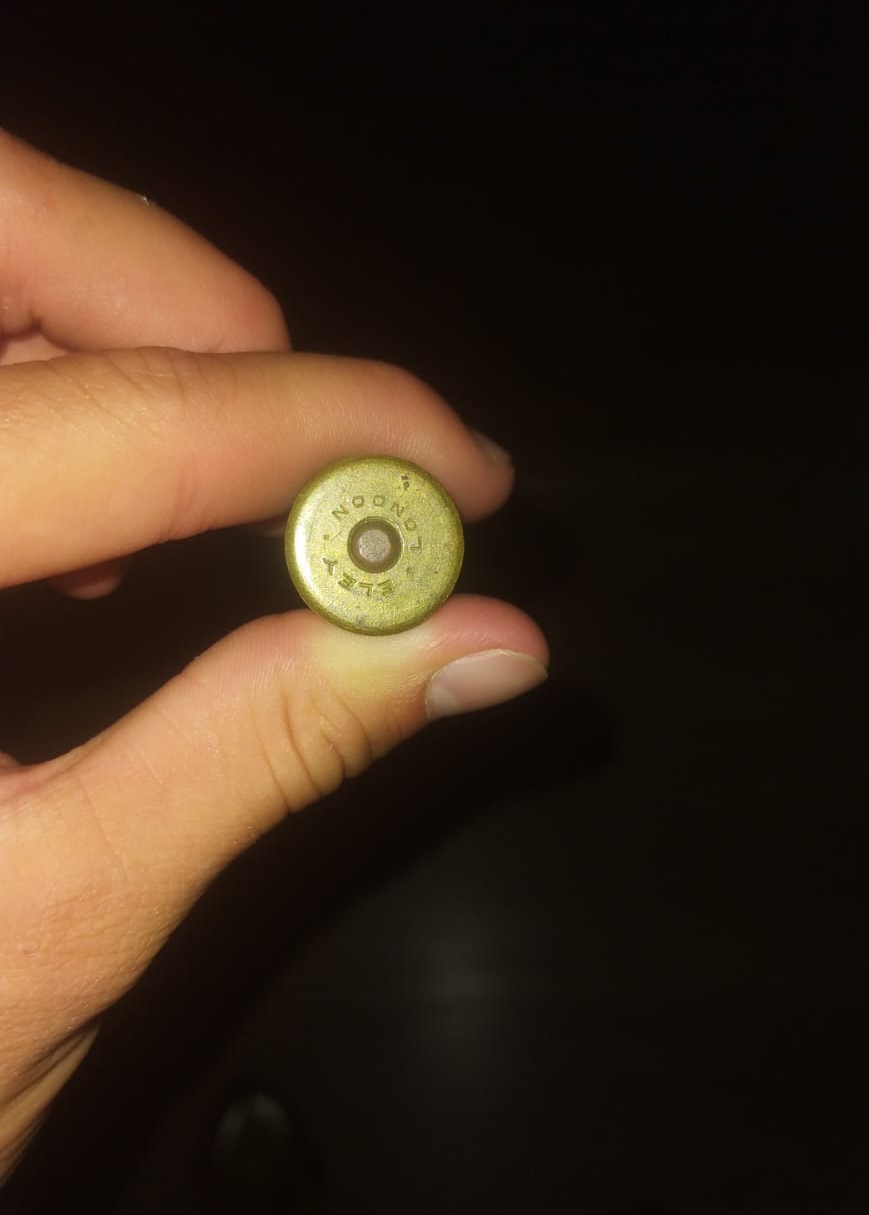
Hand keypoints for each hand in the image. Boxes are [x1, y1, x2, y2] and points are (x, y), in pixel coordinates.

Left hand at [0, 133, 547, 1174]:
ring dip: (109, 322)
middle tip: (308, 418)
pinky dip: (35, 379)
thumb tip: (478, 642)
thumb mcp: (64, 920)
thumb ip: (268, 748)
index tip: (457, 464)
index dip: (320, 423)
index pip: (113, 429)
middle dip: (176, 293)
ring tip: (219, 468)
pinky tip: (85, 513)